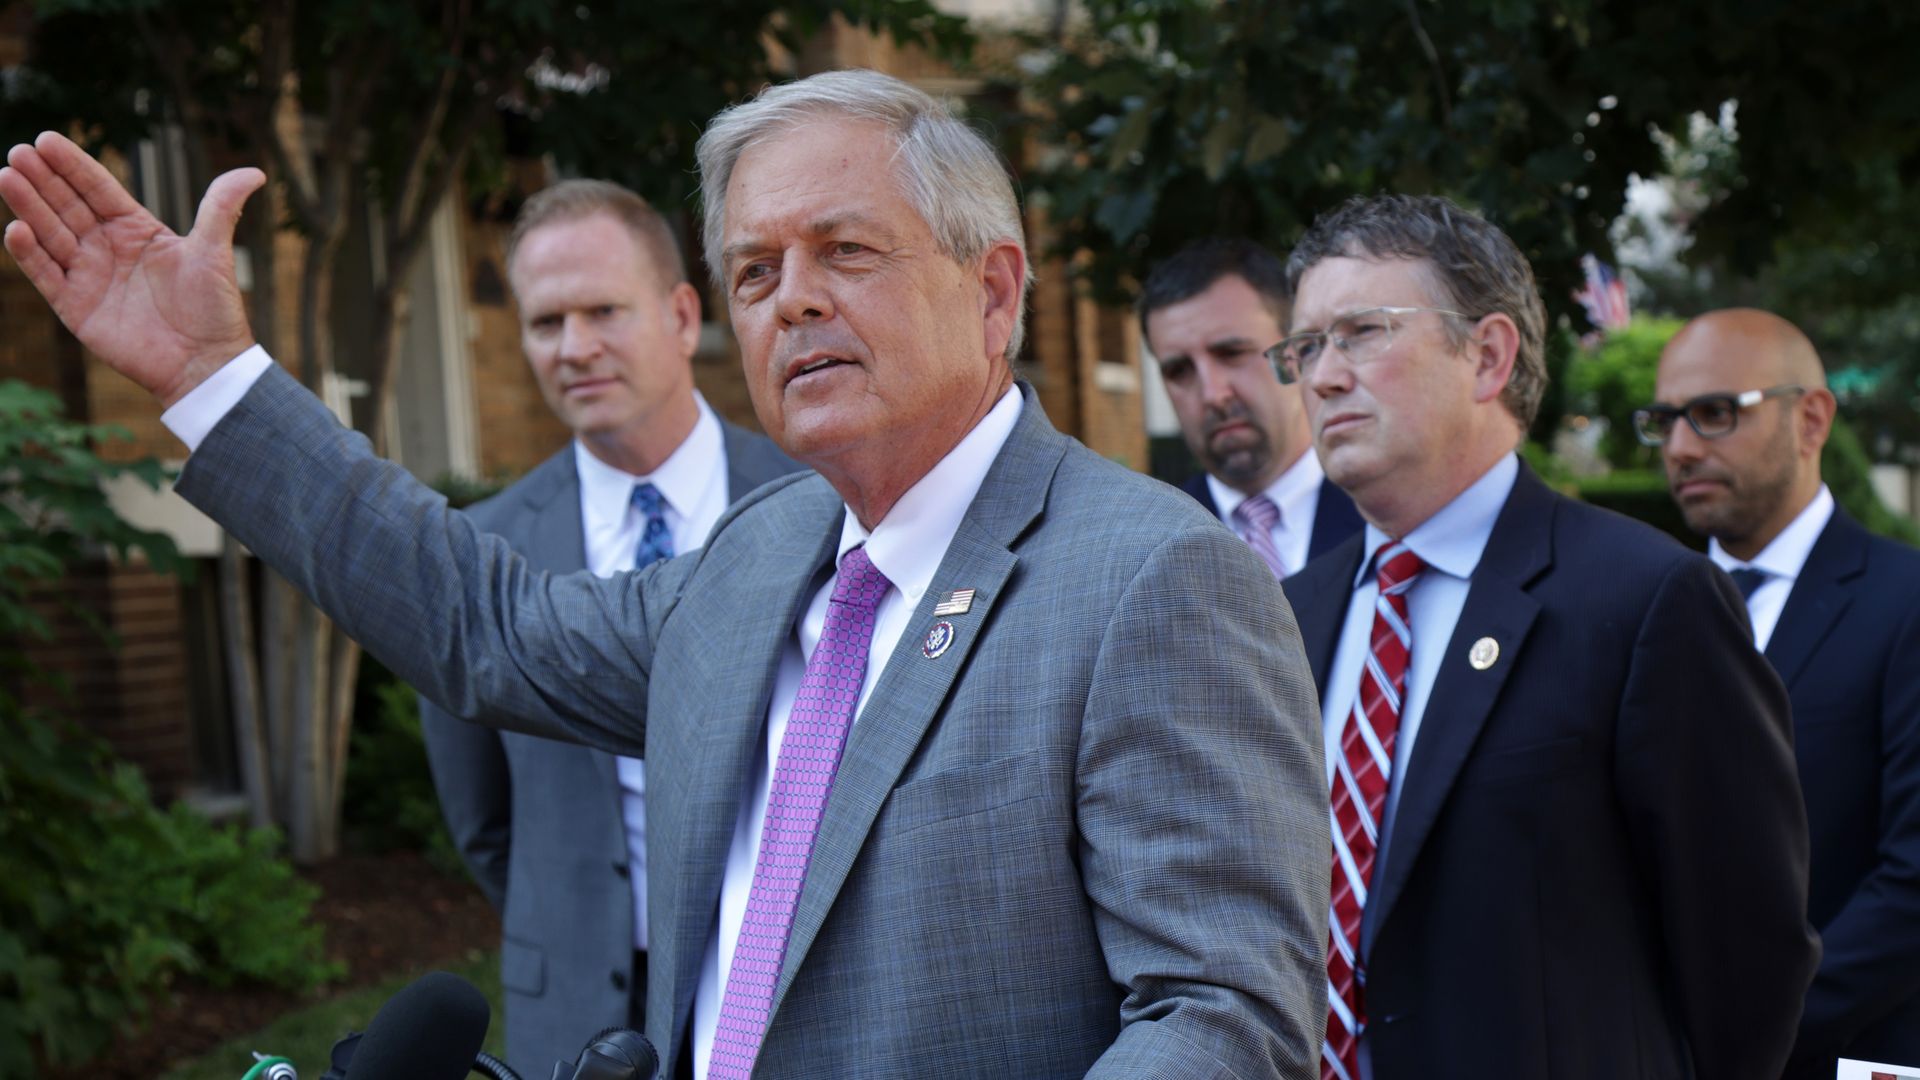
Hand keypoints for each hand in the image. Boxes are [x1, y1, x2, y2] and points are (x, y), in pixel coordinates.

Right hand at [1, 132, 263, 407]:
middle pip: (67, 206)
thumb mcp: (215, 252)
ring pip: (51, 234)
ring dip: (29, 207)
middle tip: (19, 152)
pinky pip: (47, 275)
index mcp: (137, 229)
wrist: (205, 363)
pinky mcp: (76, 307)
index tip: (47, 140)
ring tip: (7, 177)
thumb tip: (255, 171)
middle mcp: (108, 248)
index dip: (73, 165)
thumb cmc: (214, 309)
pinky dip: (30, 254)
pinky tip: (16, 229)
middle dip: (42, 180)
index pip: (98, 188)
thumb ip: (222, 208)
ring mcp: (89, 276)